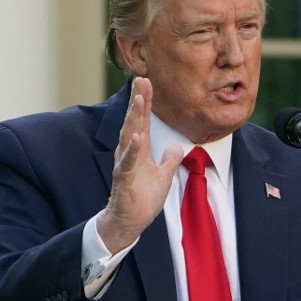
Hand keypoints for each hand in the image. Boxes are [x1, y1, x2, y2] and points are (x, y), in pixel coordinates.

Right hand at [96, 77, 183, 252]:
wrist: (130, 220)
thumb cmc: (143, 198)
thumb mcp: (163, 176)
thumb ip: (169, 160)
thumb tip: (176, 147)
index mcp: (139, 150)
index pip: (142, 121)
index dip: (145, 102)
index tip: (147, 81)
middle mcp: (130, 153)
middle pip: (134, 122)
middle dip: (138, 100)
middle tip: (142, 80)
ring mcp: (125, 165)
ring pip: (129, 136)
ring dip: (134, 118)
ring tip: (139, 99)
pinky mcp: (124, 179)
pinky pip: (128, 162)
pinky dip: (133, 150)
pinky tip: (137, 137)